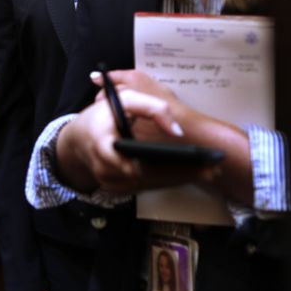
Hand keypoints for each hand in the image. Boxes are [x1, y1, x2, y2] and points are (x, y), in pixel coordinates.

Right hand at [57, 81, 219, 195]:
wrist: (79, 140)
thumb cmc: (103, 116)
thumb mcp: (125, 100)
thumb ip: (152, 108)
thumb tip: (177, 132)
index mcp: (102, 145)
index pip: (125, 162)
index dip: (155, 166)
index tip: (188, 163)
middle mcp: (106, 170)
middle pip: (149, 177)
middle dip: (181, 174)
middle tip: (212, 171)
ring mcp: (112, 183)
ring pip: (151, 184)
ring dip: (178, 179)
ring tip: (208, 172)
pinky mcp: (120, 190)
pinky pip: (148, 186)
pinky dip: (169, 180)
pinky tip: (190, 175)